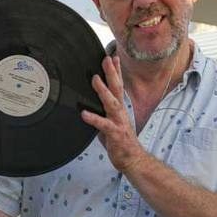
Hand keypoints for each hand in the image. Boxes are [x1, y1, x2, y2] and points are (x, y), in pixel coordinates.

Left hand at [80, 55, 146, 172]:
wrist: (133, 159)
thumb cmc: (121, 142)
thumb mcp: (111, 123)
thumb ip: (102, 113)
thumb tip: (90, 105)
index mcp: (120, 109)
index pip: (119, 86)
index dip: (116, 72)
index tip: (112, 57)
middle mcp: (121, 112)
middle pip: (117, 88)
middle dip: (112, 73)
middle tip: (107, 58)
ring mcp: (119, 122)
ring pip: (112, 103)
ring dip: (103, 90)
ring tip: (95, 79)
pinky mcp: (115, 134)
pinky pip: (103, 125)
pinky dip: (94, 118)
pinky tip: (84, 114)